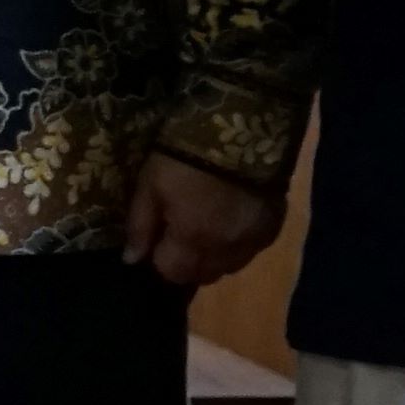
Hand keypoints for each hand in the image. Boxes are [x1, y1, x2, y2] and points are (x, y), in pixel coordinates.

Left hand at [121, 150, 283, 291]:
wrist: (243, 129)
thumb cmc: (186, 156)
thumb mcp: (150, 184)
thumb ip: (140, 226)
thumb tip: (132, 260)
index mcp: (192, 241)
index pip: (172, 273)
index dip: (160, 259)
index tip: (157, 239)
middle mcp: (226, 250)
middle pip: (203, 275)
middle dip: (187, 263)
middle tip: (180, 233)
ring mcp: (253, 240)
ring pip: (229, 266)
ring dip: (214, 257)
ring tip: (206, 228)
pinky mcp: (273, 226)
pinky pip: (252, 249)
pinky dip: (238, 243)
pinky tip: (231, 220)